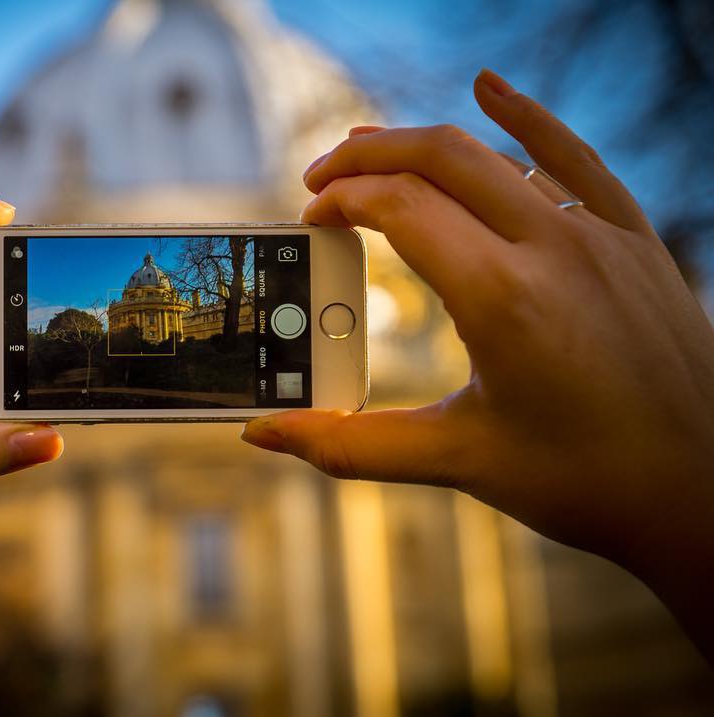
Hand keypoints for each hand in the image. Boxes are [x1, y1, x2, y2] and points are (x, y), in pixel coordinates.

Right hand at [242, 69, 713, 655]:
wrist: (704, 496)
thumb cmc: (586, 483)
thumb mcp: (457, 459)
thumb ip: (350, 445)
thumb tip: (265, 433)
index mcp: (503, 298)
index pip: (399, 207)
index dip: (341, 199)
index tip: (311, 217)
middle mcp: (553, 248)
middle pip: (438, 159)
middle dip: (366, 156)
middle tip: (320, 176)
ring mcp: (601, 236)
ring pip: (496, 152)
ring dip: (424, 143)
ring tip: (372, 146)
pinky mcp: (633, 241)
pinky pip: (574, 158)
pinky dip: (526, 118)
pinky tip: (490, 88)